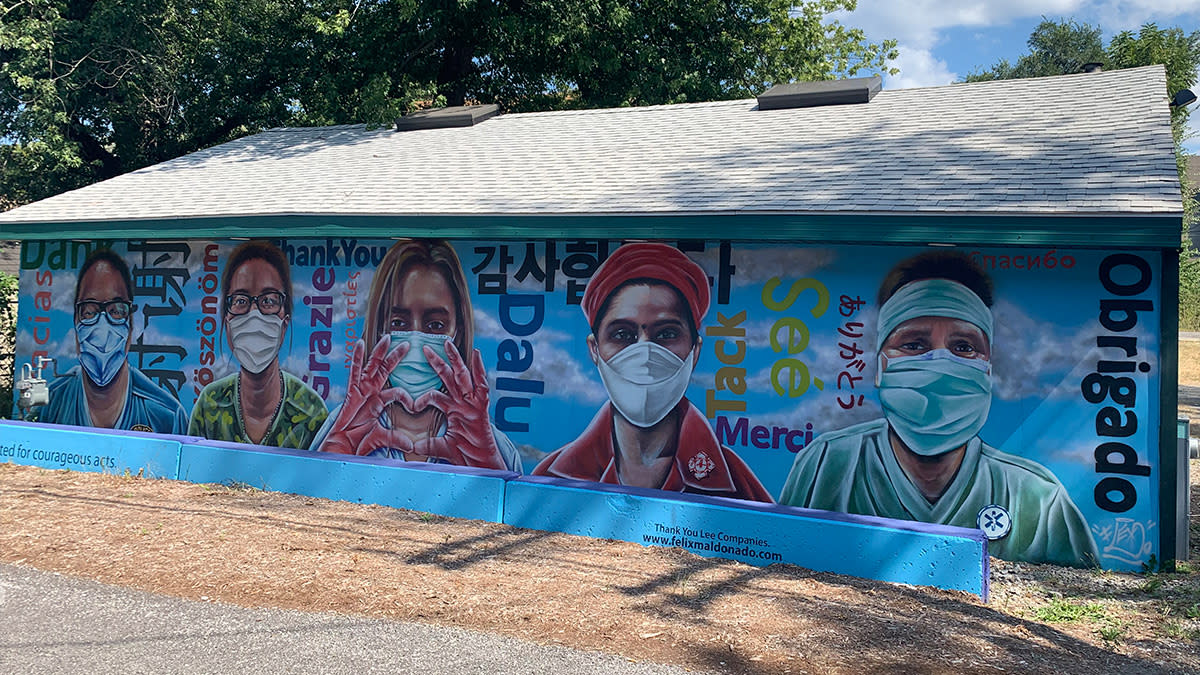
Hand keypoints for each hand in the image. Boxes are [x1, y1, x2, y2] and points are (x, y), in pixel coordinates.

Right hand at [317, 336, 411, 454]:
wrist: (341, 448)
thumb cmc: (357, 442)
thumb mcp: (381, 438)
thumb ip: (395, 438)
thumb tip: (411, 445)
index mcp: (378, 402)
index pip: (397, 392)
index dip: (408, 397)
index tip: (415, 406)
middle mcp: (370, 393)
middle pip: (385, 371)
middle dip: (395, 357)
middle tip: (407, 344)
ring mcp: (361, 391)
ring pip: (372, 367)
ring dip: (380, 352)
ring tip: (388, 338)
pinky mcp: (351, 391)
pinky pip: (354, 371)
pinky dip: (357, 357)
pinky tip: (360, 343)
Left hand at [392, 341, 507, 469]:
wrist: (482, 465)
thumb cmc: (466, 457)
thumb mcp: (442, 448)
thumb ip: (428, 445)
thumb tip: (413, 446)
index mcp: (453, 410)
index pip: (435, 396)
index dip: (422, 397)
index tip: (410, 405)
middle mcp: (463, 403)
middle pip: (449, 378)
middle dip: (438, 362)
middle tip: (425, 348)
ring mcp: (473, 404)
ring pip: (463, 377)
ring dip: (455, 360)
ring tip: (447, 344)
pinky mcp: (482, 407)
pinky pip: (482, 385)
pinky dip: (479, 369)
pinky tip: (476, 354)